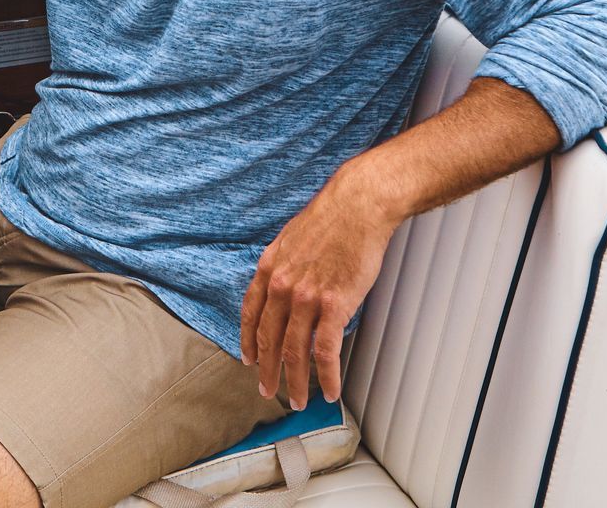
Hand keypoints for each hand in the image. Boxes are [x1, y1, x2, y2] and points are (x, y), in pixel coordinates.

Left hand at [239, 162, 396, 410]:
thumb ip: (285, 266)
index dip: (248, 340)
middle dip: (267, 370)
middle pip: (269, 339)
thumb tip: (287, 286)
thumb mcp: (292, 238)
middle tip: (267, 390)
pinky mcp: (333, 306)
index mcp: (270, 268)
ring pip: (294, 352)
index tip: (249, 359)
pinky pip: (325, 352)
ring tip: (297, 400)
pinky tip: (329, 390)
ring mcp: (306, 298)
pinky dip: (326, 376)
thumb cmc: (332, 218)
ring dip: (295, 382)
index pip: (251, 313)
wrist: (358, 206)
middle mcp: (282, 286)